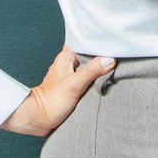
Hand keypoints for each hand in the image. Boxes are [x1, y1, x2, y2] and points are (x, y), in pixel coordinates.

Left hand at [0, 46, 115, 135]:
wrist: (40, 119)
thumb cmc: (52, 101)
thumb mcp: (74, 84)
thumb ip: (92, 70)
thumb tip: (109, 59)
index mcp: (66, 56)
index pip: (84, 40)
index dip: (97, 39)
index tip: (112, 39)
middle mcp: (68, 62)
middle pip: (88, 52)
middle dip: (101, 53)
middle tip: (117, 52)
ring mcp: (71, 73)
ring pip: (89, 64)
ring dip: (99, 66)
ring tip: (115, 64)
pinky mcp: (73, 84)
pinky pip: (88, 75)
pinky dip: (96, 76)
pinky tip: (105, 78)